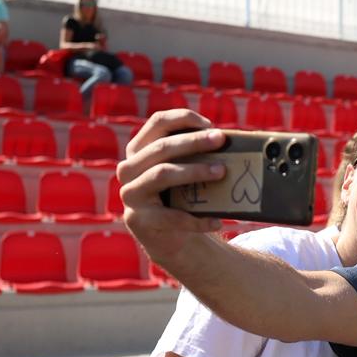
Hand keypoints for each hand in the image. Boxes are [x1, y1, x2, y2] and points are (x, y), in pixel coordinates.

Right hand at [117, 110, 227, 262]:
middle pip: (161, 147)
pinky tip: (217, 221)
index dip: (183, 118)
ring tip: (222, 172)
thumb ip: (195, 155)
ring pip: (161, 174)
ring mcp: (130, 194)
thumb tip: (228, 141)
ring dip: (194, 171)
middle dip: (193, 142)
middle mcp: (129, 168)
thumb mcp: (184, 172)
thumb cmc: (181, 197)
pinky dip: (197, 219)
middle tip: (221, 139)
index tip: (210, 124)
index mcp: (139, 149)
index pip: (157, 122)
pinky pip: (171, 216)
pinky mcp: (138, 220)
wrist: (168, 238)